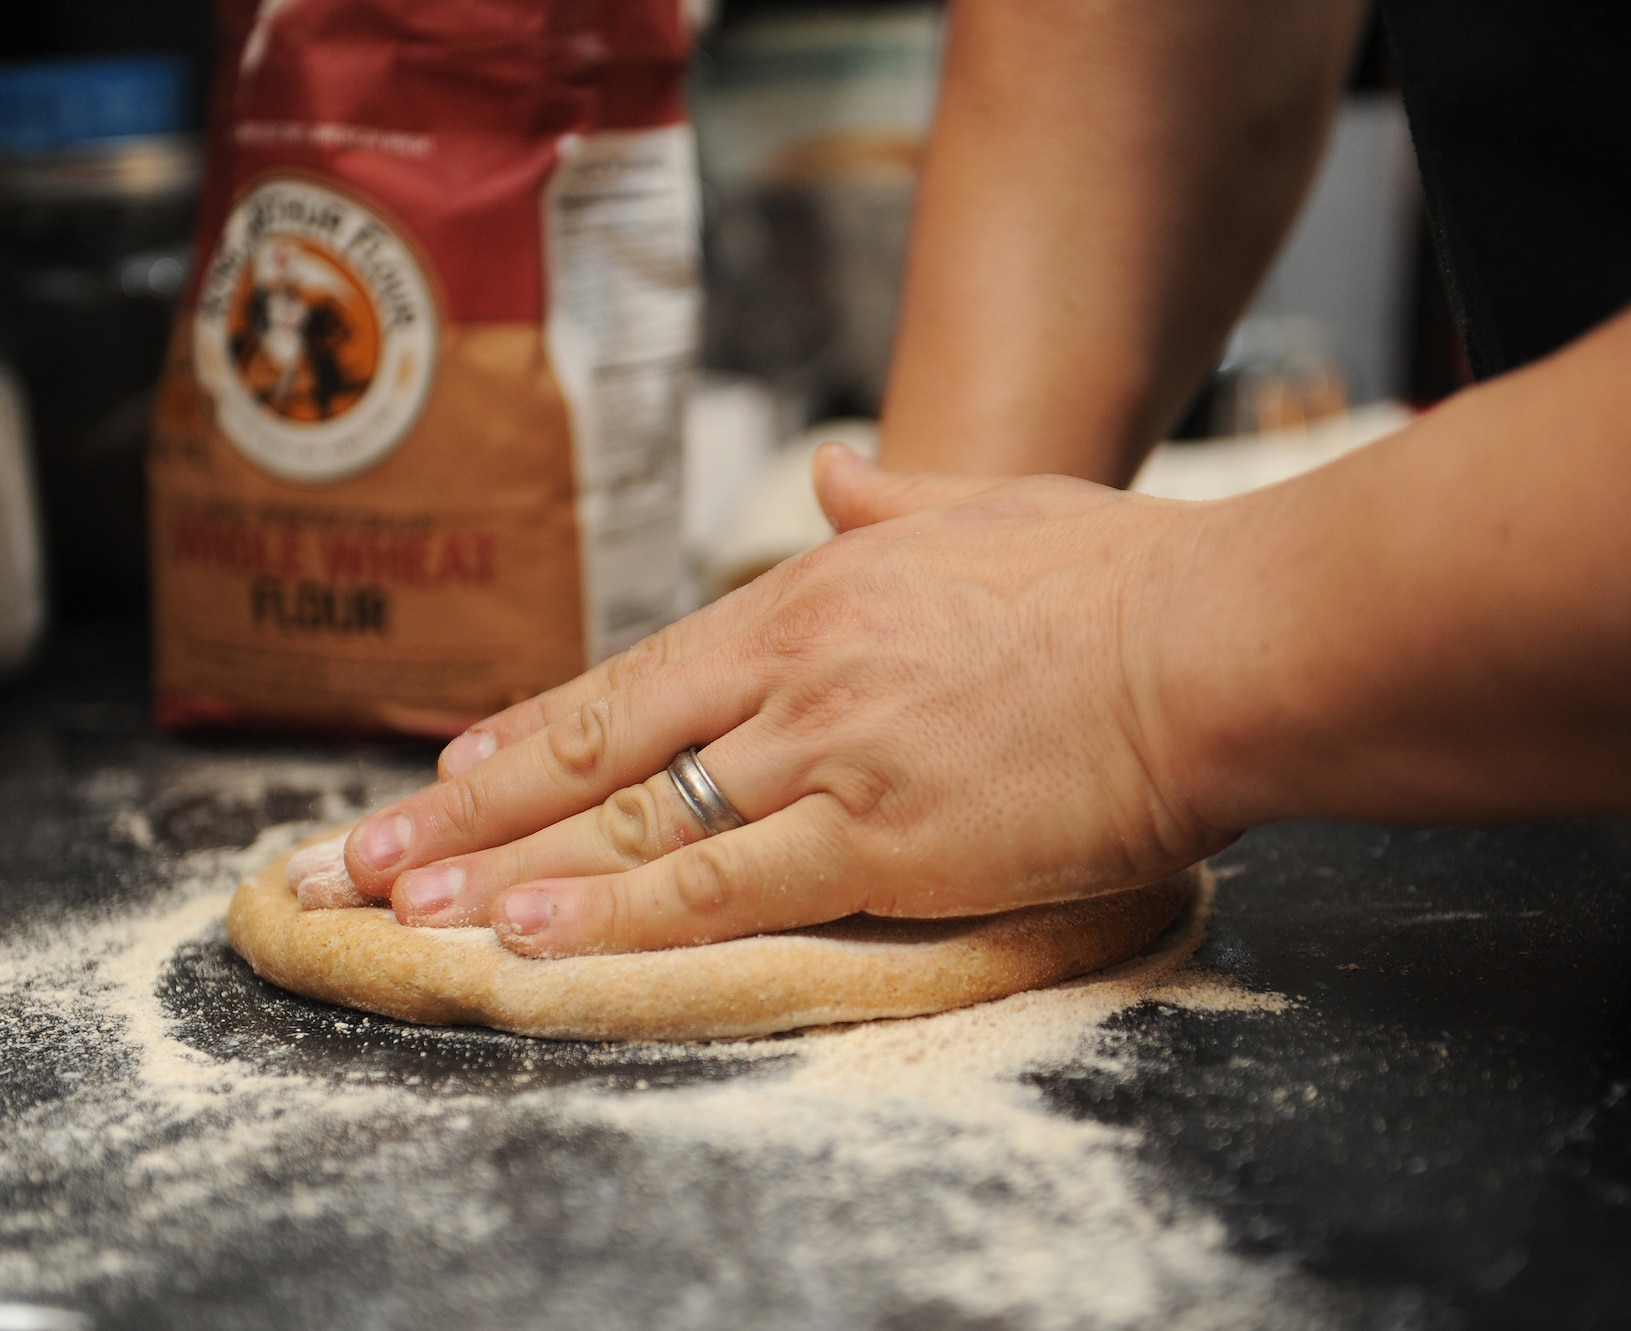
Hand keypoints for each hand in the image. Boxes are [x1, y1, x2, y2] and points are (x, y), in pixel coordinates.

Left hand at [337, 444, 1229, 955]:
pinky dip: (616, 918)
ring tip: (401, 912)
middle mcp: (793, 671)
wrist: (1212, 642)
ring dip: (505, 874)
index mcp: (815, 595)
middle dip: (466, 810)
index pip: (637, 679)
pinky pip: (718, 886)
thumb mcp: (994, 507)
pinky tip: (529, 943)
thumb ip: (896, 499)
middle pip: (598, 753)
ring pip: (630, 825)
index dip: (531, 733)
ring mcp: (826, 754)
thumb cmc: (1121, 579)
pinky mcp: (881, 839)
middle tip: (360, 856)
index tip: (449, 769)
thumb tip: (837, 470)